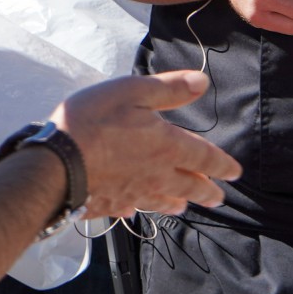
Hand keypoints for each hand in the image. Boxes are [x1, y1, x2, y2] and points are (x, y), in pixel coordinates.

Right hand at [53, 68, 238, 216]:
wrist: (57, 163)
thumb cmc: (95, 121)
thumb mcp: (135, 91)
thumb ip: (170, 89)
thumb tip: (203, 82)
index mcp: (168, 148)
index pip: (204, 158)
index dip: (222, 165)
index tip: (235, 174)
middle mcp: (156, 175)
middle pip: (189, 186)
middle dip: (206, 191)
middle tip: (218, 198)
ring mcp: (132, 193)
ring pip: (162, 201)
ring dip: (176, 203)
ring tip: (184, 207)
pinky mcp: (108, 204)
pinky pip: (129, 209)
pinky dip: (136, 210)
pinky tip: (134, 211)